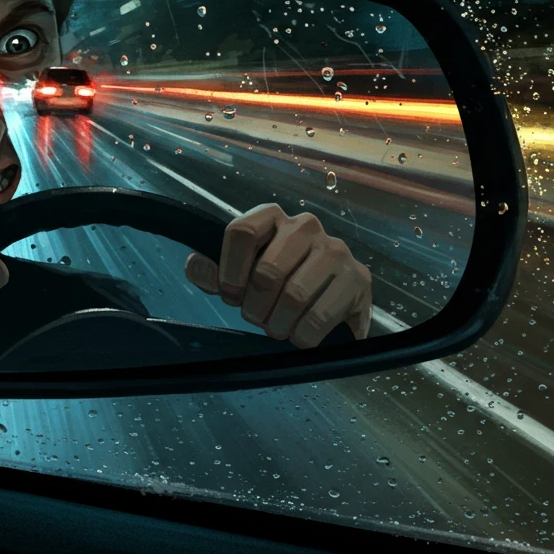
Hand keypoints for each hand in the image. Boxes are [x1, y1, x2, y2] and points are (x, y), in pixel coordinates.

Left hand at [184, 204, 371, 347]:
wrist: (333, 301)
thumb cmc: (278, 284)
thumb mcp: (241, 276)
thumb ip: (214, 272)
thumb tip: (195, 265)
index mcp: (272, 217)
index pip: (241, 232)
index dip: (229, 271)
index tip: (231, 294)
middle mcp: (306, 225)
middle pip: (267, 271)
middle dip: (255, 306)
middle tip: (258, 318)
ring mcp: (336, 250)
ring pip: (295, 295)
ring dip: (279, 324)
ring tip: (279, 327)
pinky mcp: (359, 279)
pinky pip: (320, 317)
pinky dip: (303, 336)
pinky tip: (301, 335)